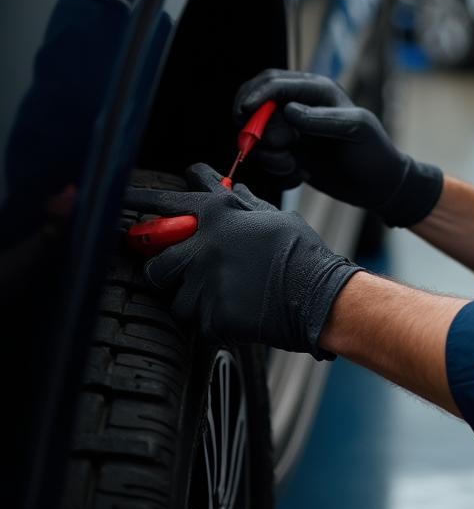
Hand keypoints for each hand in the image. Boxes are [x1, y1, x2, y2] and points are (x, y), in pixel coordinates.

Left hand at [123, 164, 359, 356]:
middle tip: (183, 269)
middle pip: (155, 260)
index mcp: (217, 215)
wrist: (317, 294)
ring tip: (221, 292)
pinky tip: (236, 308)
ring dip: (189, 294)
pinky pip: (195, 320)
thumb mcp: (272, 216)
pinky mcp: (208, 316)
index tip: (122, 201)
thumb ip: (242, 203)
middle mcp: (202, 246)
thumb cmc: (299, 252)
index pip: (164, 204)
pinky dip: (210, 317)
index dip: (139, 203)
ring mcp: (203, 282)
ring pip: (172, 294)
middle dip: (164, 265)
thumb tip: (229, 188)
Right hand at [234, 69, 443, 227]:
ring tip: (294, 168)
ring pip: (256, 138)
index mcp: (317, 91)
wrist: (377, 187)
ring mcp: (291, 132)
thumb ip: (323, 118)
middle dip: (262, 134)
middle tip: (286, 151)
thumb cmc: (374, 152)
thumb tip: (288, 109)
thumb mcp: (357, 129)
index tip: (244, 113)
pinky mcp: (287, 154)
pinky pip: (265, 160)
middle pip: (256, 110)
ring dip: (269, 157)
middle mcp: (300, 107)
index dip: (256, 95)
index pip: (274, 83)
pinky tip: (300, 176)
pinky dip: (276, 172)